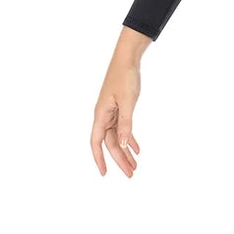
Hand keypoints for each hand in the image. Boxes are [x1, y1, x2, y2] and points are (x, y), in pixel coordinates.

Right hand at [91, 33, 145, 176]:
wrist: (127, 59)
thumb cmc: (125, 78)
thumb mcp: (127, 102)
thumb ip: (126, 124)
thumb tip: (123, 146)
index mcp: (101, 115)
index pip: (96, 142)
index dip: (99, 159)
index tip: (105, 174)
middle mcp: (103, 116)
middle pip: (110, 143)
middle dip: (120, 160)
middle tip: (131, 174)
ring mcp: (111, 112)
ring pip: (118, 137)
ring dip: (126, 152)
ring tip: (135, 166)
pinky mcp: (119, 108)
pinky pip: (123, 128)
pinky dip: (130, 138)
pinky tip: (137, 149)